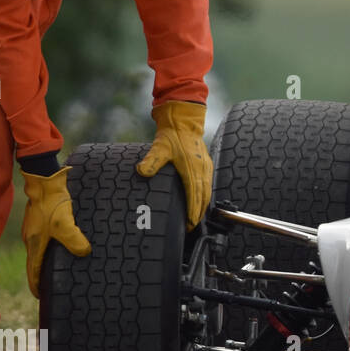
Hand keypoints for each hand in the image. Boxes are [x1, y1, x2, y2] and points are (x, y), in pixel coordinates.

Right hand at [21, 167, 90, 297]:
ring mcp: (34, 229)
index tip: (42, 296)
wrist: (45, 181)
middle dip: (42, 277)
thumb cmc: (53, 202)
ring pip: (40, 252)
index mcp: (35, 244)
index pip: (33, 272)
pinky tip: (62, 247)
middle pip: (35, 264)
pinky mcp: (39, 221)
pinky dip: (50, 249)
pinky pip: (44, 241)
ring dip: (47, 262)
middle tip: (53, 287)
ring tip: (58, 270)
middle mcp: (31, 239)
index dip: (37, 285)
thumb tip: (84, 253)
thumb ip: (74, 239)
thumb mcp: (65, 223)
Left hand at [136, 101, 211, 229]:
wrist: (184, 122)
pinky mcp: (206, 166)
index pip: (194, 196)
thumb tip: (141, 171)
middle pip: (203, 198)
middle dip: (198, 214)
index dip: (192, 212)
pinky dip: (205, 198)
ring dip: (202, 207)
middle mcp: (202, 171)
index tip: (189, 225)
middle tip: (191, 228)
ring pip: (207, 193)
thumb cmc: (172, 135)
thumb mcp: (160, 148)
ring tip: (196, 220)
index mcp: (192, 169)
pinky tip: (200, 203)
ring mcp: (206, 169)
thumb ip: (151, 161)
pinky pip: (207, 186)